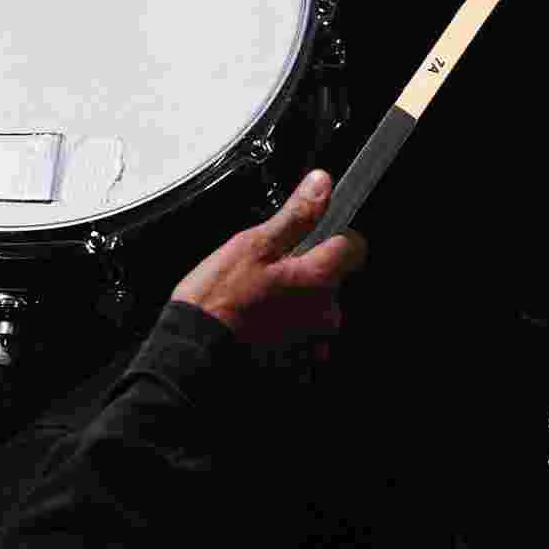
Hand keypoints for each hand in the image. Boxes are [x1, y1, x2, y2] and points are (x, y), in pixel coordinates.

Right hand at [172, 170, 365, 351]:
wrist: (195, 351)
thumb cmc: (219, 299)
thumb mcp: (254, 244)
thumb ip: (296, 215)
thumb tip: (322, 184)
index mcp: (318, 279)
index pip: (354, 247)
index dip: (335, 236)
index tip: (312, 236)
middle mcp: (325, 314)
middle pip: (330, 280)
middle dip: (305, 273)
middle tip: (267, 271)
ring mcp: (312, 342)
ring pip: (313, 310)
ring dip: (294, 303)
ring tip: (257, 300)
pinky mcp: (297, 364)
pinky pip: (300, 338)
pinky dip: (285, 330)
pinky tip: (258, 324)